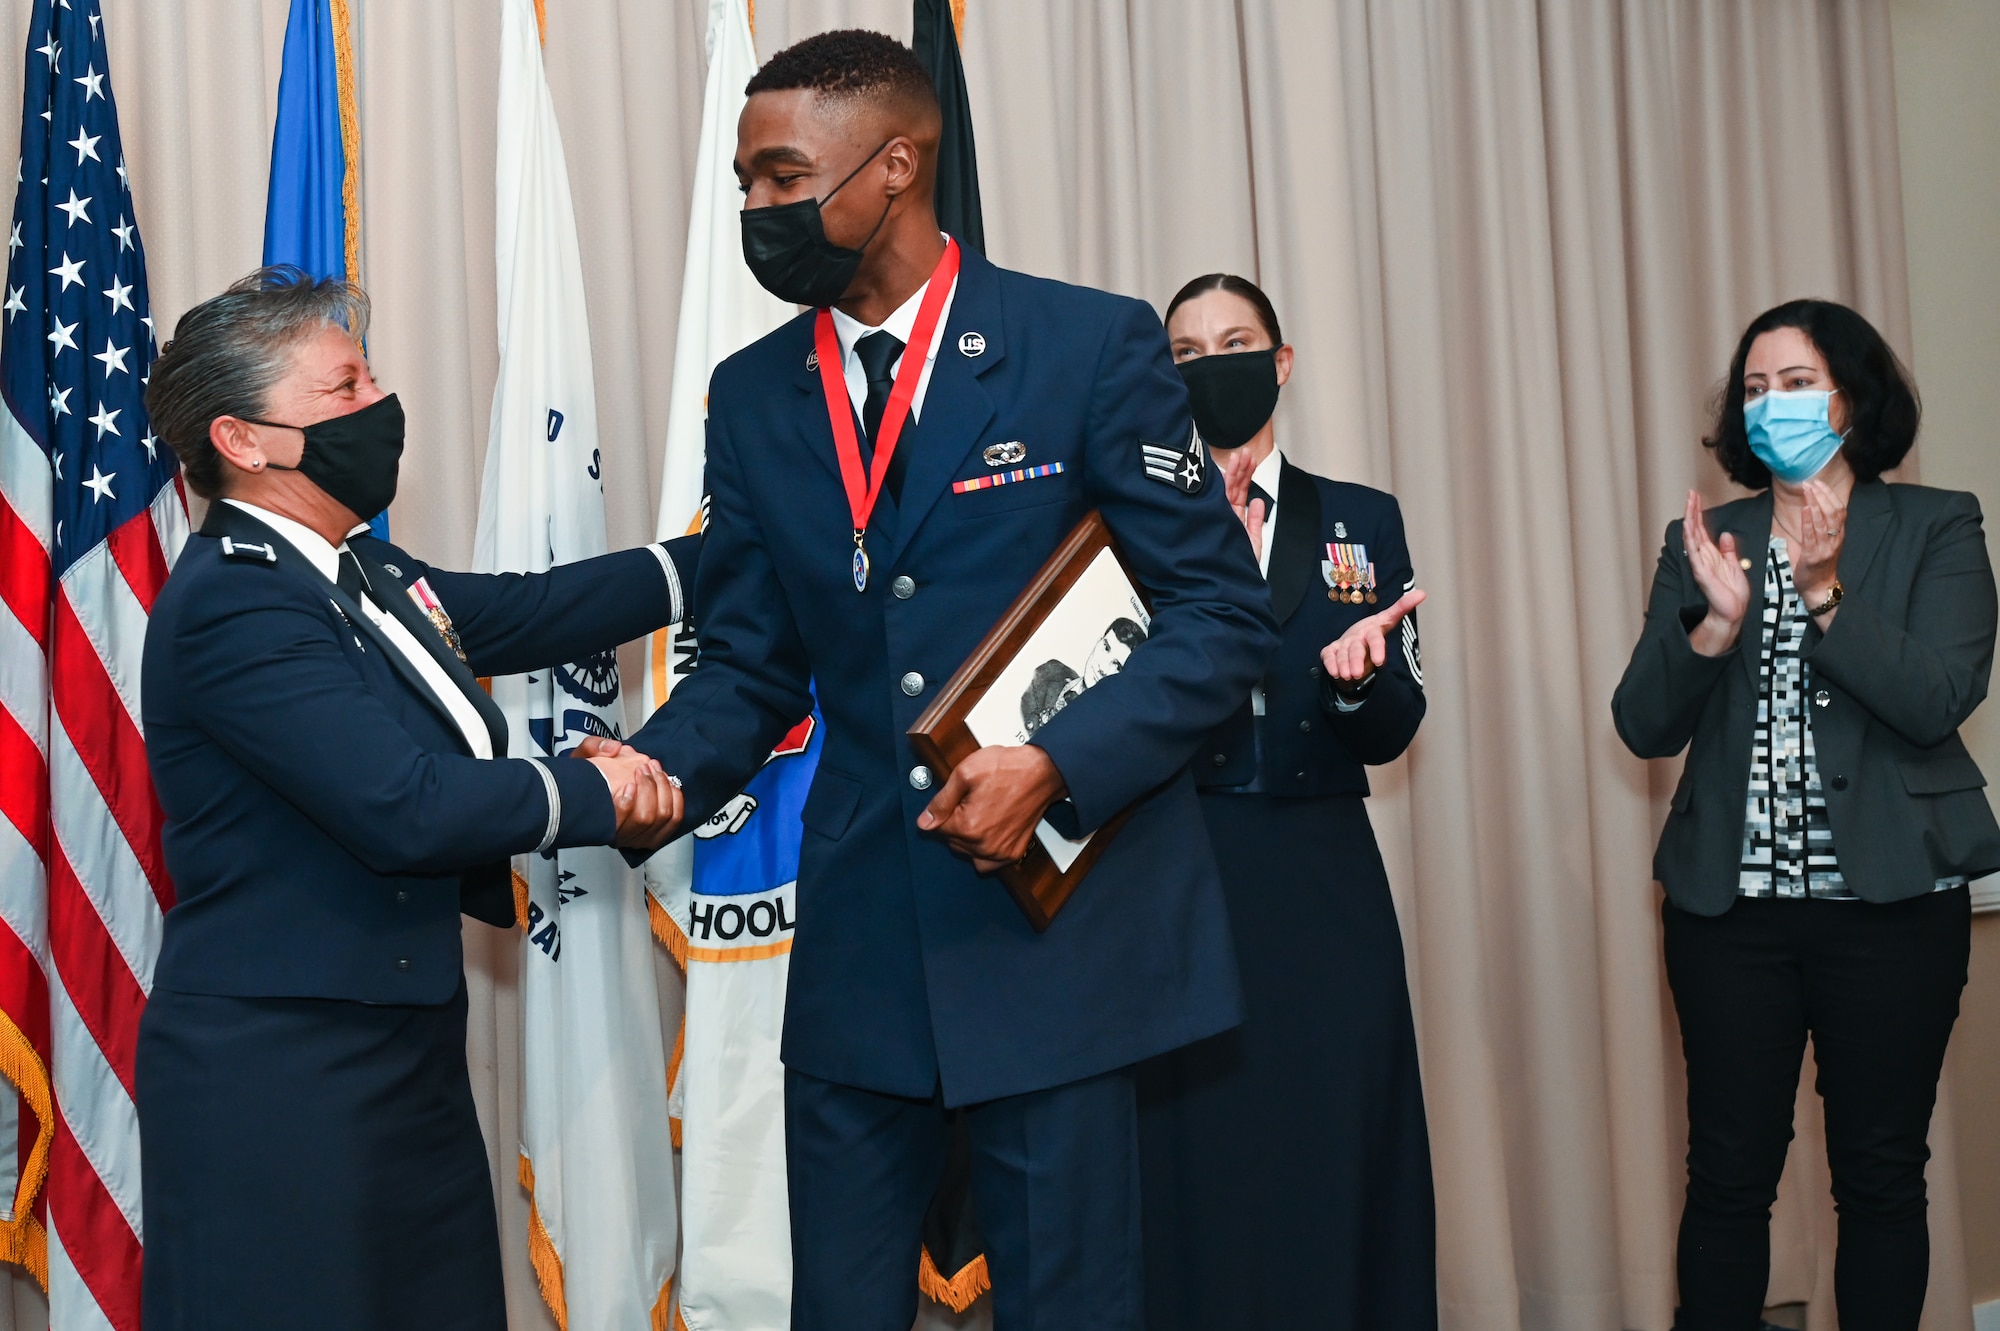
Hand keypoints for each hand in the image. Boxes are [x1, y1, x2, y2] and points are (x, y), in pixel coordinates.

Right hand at [572, 737, 684, 848]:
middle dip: (649, 788)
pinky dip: (675, 798)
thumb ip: (593, 747)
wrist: (596, 788)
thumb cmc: (590, 776)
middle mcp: (619, 834)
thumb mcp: (582, 756)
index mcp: (599, 821)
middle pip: (644, 818)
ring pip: (662, 818)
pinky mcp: (654, 834)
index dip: (625, 805)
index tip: (628, 784)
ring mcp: (638, 837)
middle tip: (644, 767)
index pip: (617, 823)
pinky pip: (674, 820)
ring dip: (663, 789)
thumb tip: (613, 748)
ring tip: (654, 769)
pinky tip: (668, 783)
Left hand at [916, 744, 1067, 873]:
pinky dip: (983, 852)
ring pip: (967, 854)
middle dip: (955, 824)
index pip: (936, 828)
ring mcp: (1000, 853)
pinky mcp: (1013, 853)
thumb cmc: (1008, 768)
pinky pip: (987, 864)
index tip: (959, 798)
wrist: (1044, 772)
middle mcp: (983, 846)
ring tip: (979, 817)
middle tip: (971, 803)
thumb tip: (924, 822)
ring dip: (967, 840)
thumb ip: (941, 801)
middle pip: (951, 842)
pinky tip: (988, 833)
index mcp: (968, 827)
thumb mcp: (965, 773)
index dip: (945, 809)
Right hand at [1217, 446, 1266, 558]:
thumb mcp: (1252, 542)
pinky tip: (1226, 473)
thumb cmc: (1238, 568)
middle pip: (1233, 488)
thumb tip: (1258, 501)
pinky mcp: (1217, 522)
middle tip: (1243, 452)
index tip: (1249, 460)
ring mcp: (1220, 518)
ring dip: (1234, 473)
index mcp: (1233, 519)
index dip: (1245, 475)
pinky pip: (1220, 501)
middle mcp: (1225, 517)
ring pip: (1227, 491)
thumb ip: (1255, 521)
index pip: (1239, 492)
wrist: (1231, 584)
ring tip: (1239, 458)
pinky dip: (1223, 488)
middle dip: (1239, 469)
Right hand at [1321, 588, 1424, 687]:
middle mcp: (1356, 636)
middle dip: (1356, 660)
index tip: (1380, 662)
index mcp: (1371, 629)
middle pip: (1356, 649)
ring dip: (1344, 665)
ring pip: (1342, 654)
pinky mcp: (1331, 650)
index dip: (1377, 649)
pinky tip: (1336, 673)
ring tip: (1349, 676)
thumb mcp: (1387, 620)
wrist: (1352, 638)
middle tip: (1358, 674)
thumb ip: (1402, 608)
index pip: (1375, 638)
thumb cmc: (1372, 632)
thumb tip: (1423, 593)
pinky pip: (1329, 656)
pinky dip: (1331, 664)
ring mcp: (1343, 643)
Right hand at [1684, 489, 1749, 655]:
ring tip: (1689, 502)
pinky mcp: (1701, 571)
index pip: (1702, 529)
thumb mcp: (1735, 565)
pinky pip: (1693, 551)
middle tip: (1690, 493)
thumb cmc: (1733, 593)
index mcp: (1711, 554)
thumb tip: (1726, 535)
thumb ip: (1729, 550)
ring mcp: (1700, 563)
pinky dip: (1690, 537)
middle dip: (1692, 510)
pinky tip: (1688, 525)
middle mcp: (1702, 556)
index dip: (1699, 513)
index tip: (1697, 497)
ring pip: (1692, 536)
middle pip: (1694, 528)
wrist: (1733, 611)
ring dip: (1690, 518)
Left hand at [1789, 479, 1847, 621]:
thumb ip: (1822, 527)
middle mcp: (1835, 540)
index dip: (1830, 495)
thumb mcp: (1825, 543)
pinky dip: (1808, 521)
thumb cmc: (1819, 565)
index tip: (1820, 483)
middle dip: (1822, 495)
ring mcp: (1825, 548)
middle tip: (1811, 482)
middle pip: (1833, 512)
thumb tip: (1813, 507)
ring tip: (1807, 491)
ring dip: (1814, 503)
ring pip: (1823, 522)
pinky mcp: (1813, 556)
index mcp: (1839, 535)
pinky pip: (1811, 536)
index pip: (1839, 510)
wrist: (1819, 588)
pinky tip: (1805, 510)